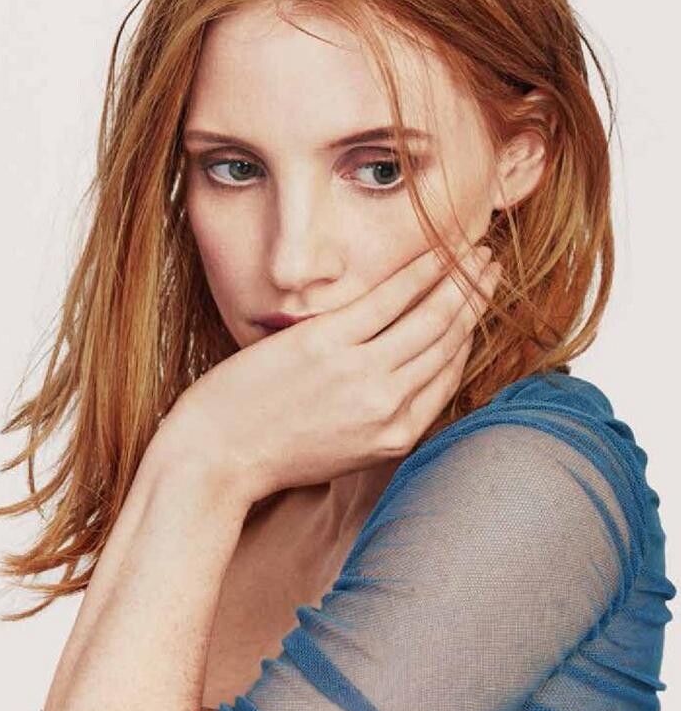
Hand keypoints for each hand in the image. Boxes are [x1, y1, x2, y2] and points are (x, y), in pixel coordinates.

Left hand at [161, 244, 501, 501]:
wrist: (217, 459)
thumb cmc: (271, 454)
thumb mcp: (342, 455)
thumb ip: (379, 422)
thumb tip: (403, 386)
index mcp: (395, 436)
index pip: (447, 375)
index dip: (468, 334)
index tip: (476, 305)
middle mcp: (389, 406)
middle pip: (448, 341)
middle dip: (476, 300)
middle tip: (492, 268)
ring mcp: (361, 373)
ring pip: (431, 317)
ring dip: (460, 279)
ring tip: (477, 252)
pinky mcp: (329, 344)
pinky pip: (390, 299)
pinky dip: (421, 271)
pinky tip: (438, 251)